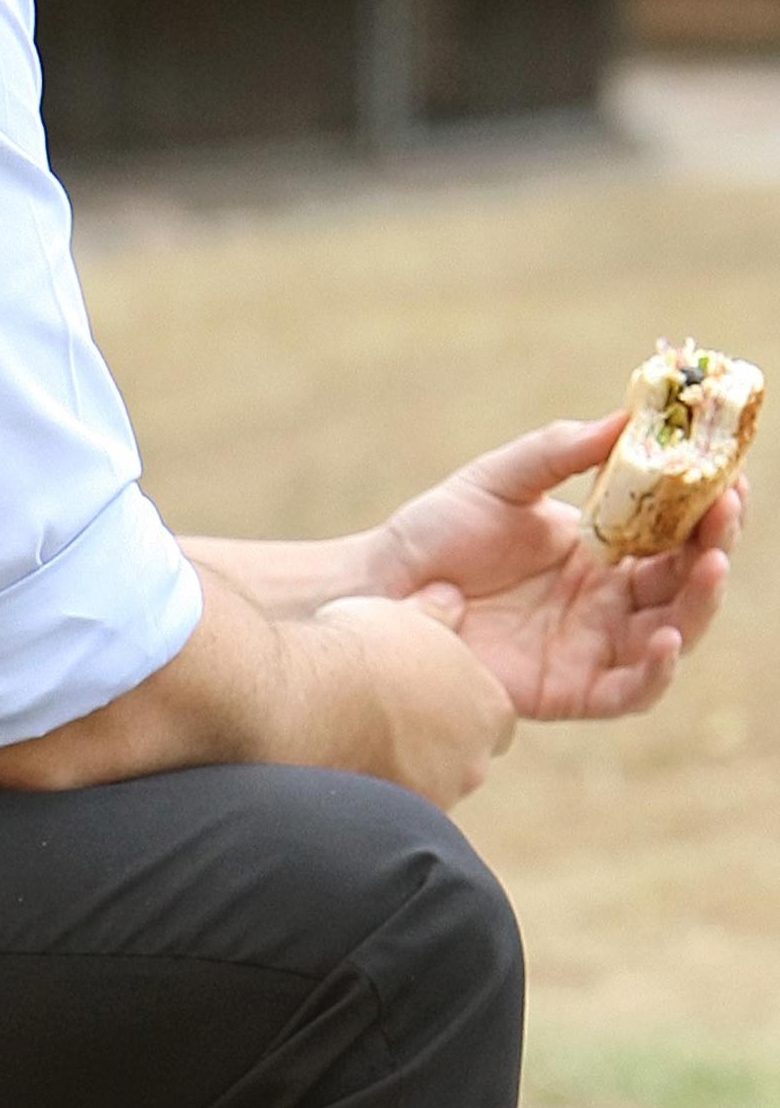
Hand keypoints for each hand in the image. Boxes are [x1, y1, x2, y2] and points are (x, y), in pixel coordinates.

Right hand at [313, 588, 517, 808]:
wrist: (297, 698)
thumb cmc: (352, 651)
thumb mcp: (402, 614)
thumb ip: (436, 615)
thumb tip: (450, 599)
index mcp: (489, 708)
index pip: (491, 719)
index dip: (456, 708)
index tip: (420, 698)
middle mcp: (474, 761)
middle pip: (461, 759)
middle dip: (431, 745)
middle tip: (383, 719)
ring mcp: (434, 796)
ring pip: (425, 788)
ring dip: (399, 771)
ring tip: (350, 742)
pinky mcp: (391, 821)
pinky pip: (387, 812)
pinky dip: (368, 792)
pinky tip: (335, 766)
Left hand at [375, 415, 746, 719]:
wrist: (379, 586)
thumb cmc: (437, 532)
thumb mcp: (501, 479)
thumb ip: (560, 451)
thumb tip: (627, 416)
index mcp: (604, 552)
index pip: (678, 532)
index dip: (710, 508)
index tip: (729, 475)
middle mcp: (608, 603)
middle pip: (685, 583)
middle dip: (713, 547)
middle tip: (722, 512)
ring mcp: (590, 648)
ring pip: (672, 634)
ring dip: (699, 604)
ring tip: (707, 565)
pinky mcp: (566, 690)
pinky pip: (628, 691)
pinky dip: (655, 672)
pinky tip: (664, 639)